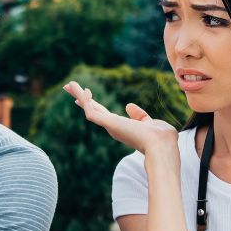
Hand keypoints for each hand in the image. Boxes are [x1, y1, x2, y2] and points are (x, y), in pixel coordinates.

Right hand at [62, 81, 177, 154]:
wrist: (162, 146)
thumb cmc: (161, 138)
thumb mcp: (150, 123)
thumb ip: (140, 116)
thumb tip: (128, 106)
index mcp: (122, 127)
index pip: (104, 113)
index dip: (94, 103)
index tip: (87, 94)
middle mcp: (113, 127)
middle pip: (92, 109)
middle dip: (81, 98)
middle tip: (69, 87)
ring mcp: (110, 126)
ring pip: (89, 109)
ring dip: (79, 95)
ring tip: (68, 84)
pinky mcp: (109, 124)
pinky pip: (92, 111)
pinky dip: (86, 100)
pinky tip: (82, 90)